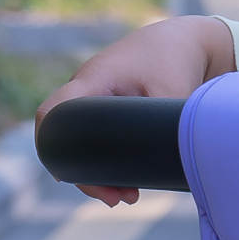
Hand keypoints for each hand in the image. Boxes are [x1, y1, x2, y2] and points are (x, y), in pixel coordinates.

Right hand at [38, 15, 236, 204]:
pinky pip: (96, 135)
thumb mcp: (174, 94)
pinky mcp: (110, 105)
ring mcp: (97, 96)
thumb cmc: (176, 61)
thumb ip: (163, 128)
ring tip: (128, 197)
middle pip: (66, 136)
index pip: (54, 112)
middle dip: (84, 172)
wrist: (188, 40)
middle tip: (116, 199)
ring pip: (82, 140)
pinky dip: (106, 158)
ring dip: (97, 170)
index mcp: (95, 78)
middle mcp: (89, 87)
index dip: (51, 145)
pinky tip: (128, 183)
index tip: (69, 176)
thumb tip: (160, 168)